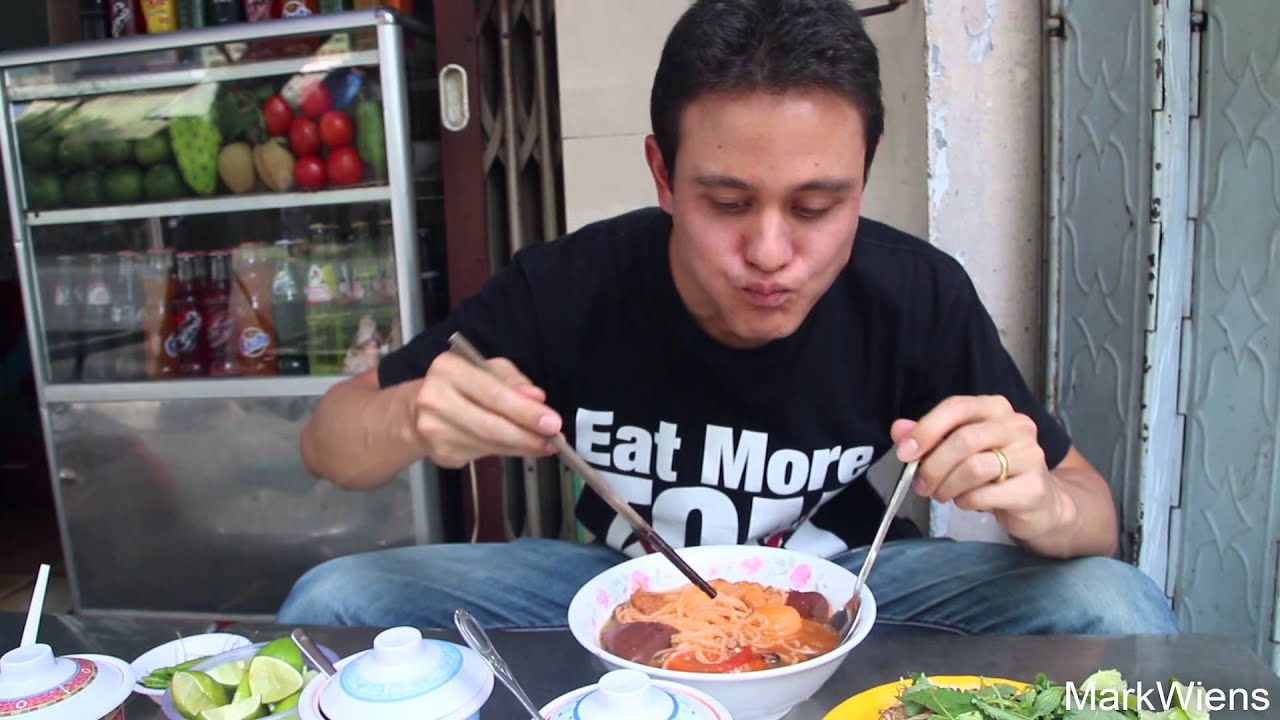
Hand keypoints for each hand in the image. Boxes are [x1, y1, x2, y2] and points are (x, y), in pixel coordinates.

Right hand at [411, 352, 560, 467]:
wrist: (417, 412)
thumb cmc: (460, 385)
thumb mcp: (488, 370)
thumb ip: (513, 382)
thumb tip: (537, 398)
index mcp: (448, 369)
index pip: (494, 393)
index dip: (525, 411)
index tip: (552, 422)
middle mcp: (434, 398)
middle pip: (490, 424)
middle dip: (527, 435)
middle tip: (554, 441)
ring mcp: (434, 429)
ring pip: (489, 444)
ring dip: (521, 447)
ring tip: (542, 445)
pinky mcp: (440, 453)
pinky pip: (483, 455)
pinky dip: (505, 452)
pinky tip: (517, 447)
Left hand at [891, 395, 1065, 541]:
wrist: (1039, 503)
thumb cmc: (995, 471)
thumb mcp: (959, 449)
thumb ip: (929, 436)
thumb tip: (899, 430)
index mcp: (995, 408)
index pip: (957, 407)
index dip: (926, 429)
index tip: (905, 452)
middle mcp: (1017, 426)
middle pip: (963, 440)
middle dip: (933, 466)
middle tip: (921, 485)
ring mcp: (1030, 456)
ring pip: (973, 468)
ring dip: (947, 486)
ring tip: (943, 494)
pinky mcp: (1033, 488)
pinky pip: (984, 495)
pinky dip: (965, 501)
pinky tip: (966, 501)